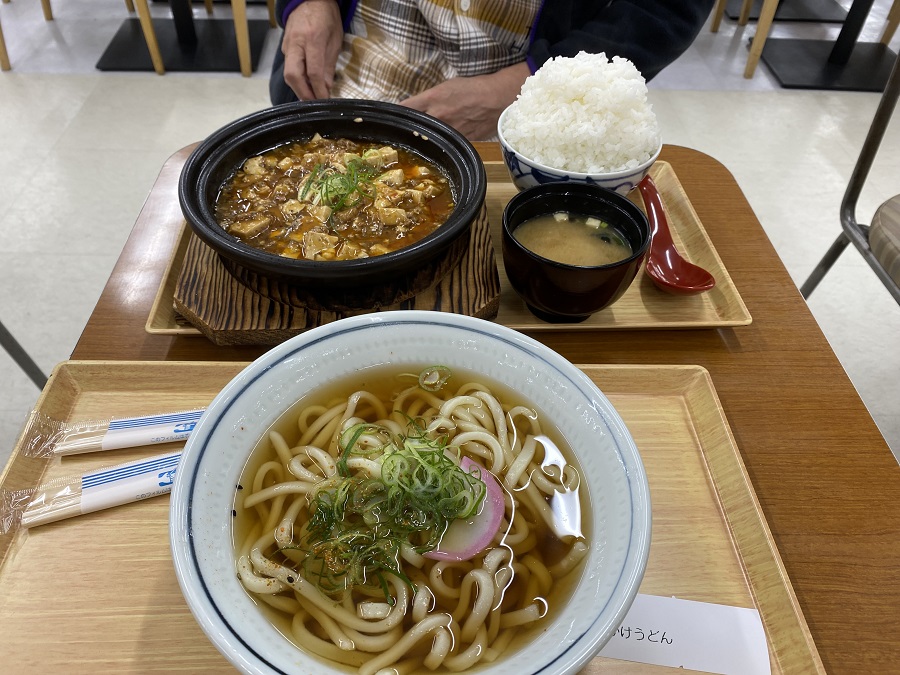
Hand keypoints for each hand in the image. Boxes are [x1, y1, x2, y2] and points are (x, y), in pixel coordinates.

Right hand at [281, 0, 343, 99]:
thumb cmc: (327, 17)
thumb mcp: (335, 39)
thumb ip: (329, 64)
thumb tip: (326, 87)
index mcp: (312, 39)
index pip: (313, 72)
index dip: (318, 90)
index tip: (325, 101)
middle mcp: (296, 43)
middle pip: (293, 75)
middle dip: (303, 93)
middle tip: (314, 105)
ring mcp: (287, 45)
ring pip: (288, 73)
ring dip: (299, 89)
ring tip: (311, 97)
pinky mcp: (285, 47)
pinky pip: (289, 67)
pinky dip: (297, 79)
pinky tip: (306, 84)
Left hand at [399, 62, 529, 140]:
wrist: (496, 98)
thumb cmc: (472, 88)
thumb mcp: (447, 86)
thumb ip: (429, 98)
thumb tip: (416, 107)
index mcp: (432, 98)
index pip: (404, 108)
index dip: (394, 115)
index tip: (386, 119)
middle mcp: (437, 116)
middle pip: (413, 127)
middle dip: (406, 130)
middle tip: (399, 134)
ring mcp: (448, 130)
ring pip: (428, 138)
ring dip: (423, 139)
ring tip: (419, 140)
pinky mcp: (459, 140)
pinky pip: (444, 144)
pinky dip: (440, 144)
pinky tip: (439, 144)